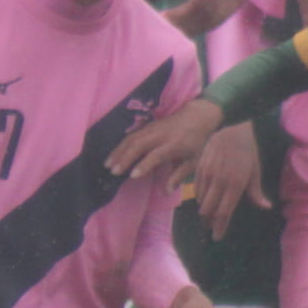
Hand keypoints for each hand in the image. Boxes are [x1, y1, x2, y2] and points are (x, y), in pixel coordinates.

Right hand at [106, 98, 223, 189]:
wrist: (199, 115)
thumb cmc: (198, 141)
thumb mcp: (194, 160)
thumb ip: (179, 175)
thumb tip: (166, 192)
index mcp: (175, 144)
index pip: (156, 154)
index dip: (144, 165)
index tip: (132, 176)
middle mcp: (162, 135)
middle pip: (140, 144)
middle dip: (125, 158)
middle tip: (114, 171)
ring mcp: (153, 128)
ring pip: (132, 138)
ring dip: (119, 151)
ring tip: (108, 164)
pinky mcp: (148, 126)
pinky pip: (131, 135)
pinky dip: (121, 145)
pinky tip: (113, 154)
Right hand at [191, 123, 268, 240]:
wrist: (231, 128)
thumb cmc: (247, 150)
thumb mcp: (255, 170)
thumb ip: (256, 191)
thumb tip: (266, 207)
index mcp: (236, 184)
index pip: (224, 212)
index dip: (220, 227)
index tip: (217, 237)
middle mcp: (220, 181)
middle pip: (209, 210)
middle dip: (209, 222)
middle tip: (211, 228)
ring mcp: (208, 174)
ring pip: (201, 200)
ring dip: (203, 211)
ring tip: (206, 216)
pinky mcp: (199, 167)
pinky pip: (196, 188)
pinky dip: (199, 197)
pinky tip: (203, 200)